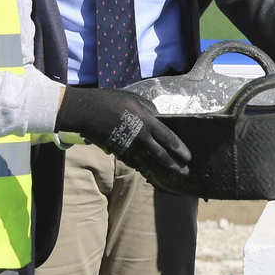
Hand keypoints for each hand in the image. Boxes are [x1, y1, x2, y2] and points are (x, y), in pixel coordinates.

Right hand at [55, 87, 191, 185]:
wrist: (86, 111)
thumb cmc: (111, 100)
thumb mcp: (135, 99)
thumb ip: (150, 109)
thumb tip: (159, 118)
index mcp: (147, 121)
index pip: (168, 138)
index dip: (180, 149)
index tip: (188, 158)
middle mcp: (140, 136)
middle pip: (160, 154)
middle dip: (173, 165)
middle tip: (184, 173)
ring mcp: (128, 145)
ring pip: (147, 161)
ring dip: (158, 169)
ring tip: (168, 175)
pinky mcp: (117, 151)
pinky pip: (132, 161)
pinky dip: (140, 166)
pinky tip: (146, 169)